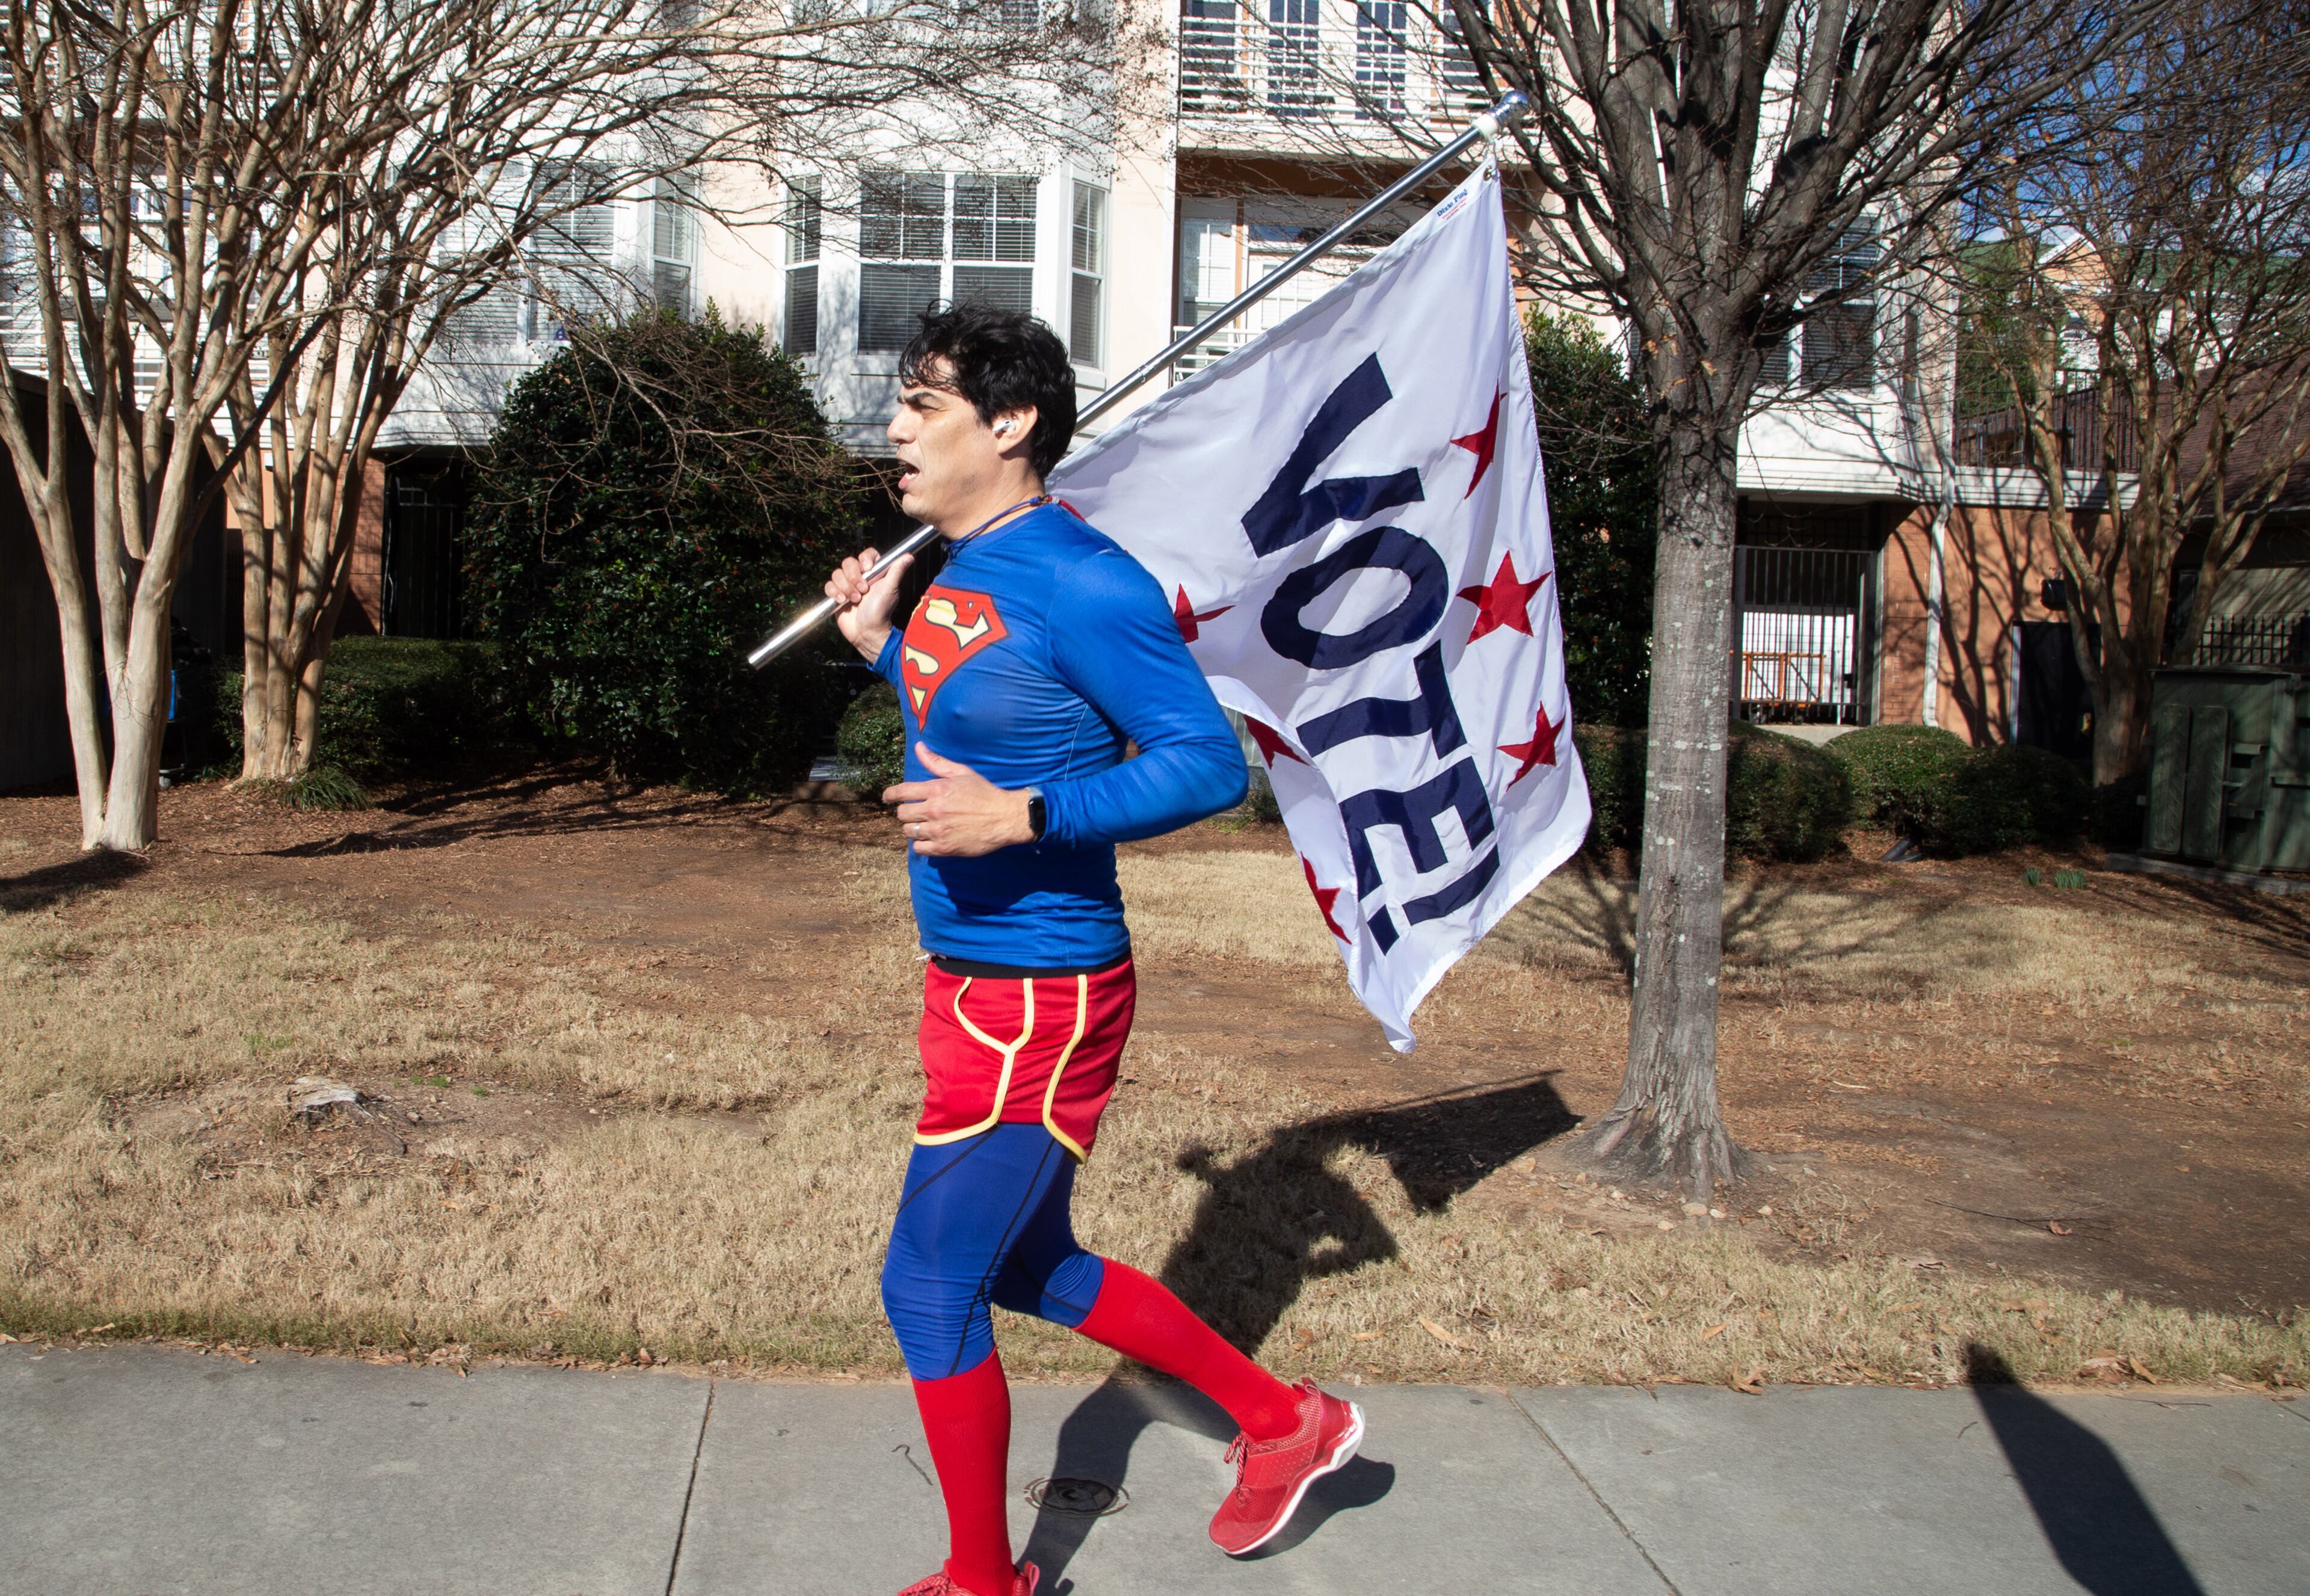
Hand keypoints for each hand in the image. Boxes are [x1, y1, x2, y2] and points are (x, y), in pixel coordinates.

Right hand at [824, 546, 914, 661]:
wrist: (867, 632)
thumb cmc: (881, 612)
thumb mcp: (890, 590)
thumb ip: (897, 571)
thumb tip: (909, 556)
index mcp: (874, 573)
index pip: (867, 555)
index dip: (864, 558)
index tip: (867, 568)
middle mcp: (860, 577)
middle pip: (848, 562)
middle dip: (853, 577)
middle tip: (863, 591)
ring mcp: (847, 586)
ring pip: (837, 574)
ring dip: (845, 587)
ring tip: (855, 600)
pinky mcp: (837, 596)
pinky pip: (829, 586)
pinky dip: (834, 593)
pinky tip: (842, 602)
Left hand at [887, 744, 1035, 856]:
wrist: (1004, 818)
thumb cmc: (984, 793)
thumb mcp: (962, 773)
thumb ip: (937, 762)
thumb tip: (919, 746)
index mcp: (936, 789)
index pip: (902, 791)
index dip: (890, 794)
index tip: (887, 797)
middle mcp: (934, 810)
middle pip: (902, 814)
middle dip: (906, 813)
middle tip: (915, 813)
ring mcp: (938, 830)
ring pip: (909, 831)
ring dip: (914, 829)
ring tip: (925, 826)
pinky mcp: (944, 847)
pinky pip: (919, 848)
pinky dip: (921, 844)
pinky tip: (930, 839)